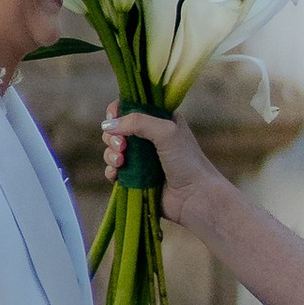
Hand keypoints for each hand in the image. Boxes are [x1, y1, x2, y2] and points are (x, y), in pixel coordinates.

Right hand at [102, 105, 224, 226]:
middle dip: (113, 136)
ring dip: (110, 154)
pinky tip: (116, 174)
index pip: (130, 107)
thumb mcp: (166, 131)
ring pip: (113, 150)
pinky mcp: (135, 179)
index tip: (113, 119)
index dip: (117, 111)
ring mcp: (141, 159)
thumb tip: (108, 124)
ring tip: (121, 162)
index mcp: (159, 120)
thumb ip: (138, 122)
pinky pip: (114, 171)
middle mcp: (149, 137)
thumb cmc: (187, 161)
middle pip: (117, 129)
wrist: (195, 197)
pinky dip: (111, 171)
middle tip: (122, 146)